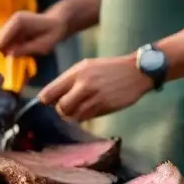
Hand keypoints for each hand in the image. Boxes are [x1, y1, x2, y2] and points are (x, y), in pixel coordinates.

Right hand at [0, 11, 67, 56]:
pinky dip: (7, 47)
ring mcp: (12, 23)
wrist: (57, 23)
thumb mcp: (43, 45)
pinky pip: (6, 39)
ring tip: (8, 59)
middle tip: (3, 59)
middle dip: (0, 46)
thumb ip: (26, 49)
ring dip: (3, 47)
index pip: (6, 32)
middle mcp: (14, 19)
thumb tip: (10, 53)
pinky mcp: (12, 28)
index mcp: (21, 20)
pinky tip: (12, 54)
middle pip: (1, 34)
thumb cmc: (53, 33)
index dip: (1, 42)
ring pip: (2, 37)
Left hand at [37, 56, 153, 122]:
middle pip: (61, 107)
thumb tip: (50, 97)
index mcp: (76, 73)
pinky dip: (85, 116)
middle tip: (66, 107)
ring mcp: (95, 97)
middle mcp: (84, 85)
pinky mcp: (105, 106)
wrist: (137, 71)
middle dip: (61, 110)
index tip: (47, 102)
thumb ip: (69, 80)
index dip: (46, 100)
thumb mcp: (86, 66)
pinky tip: (91, 109)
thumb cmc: (109, 68)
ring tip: (80, 108)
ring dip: (73, 115)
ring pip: (74, 116)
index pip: (50, 92)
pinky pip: (87, 117)